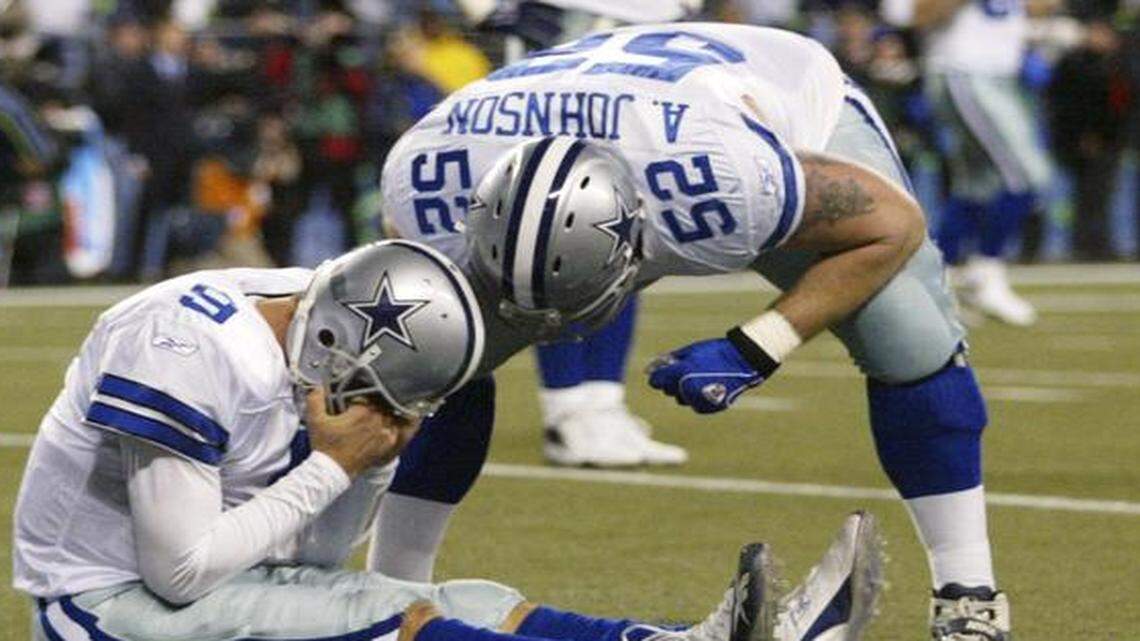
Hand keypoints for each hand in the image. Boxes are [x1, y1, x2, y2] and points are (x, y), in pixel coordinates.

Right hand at [304, 390, 419, 477]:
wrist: (333, 470)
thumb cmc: (325, 446)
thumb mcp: (315, 420)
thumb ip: (315, 399)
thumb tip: (318, 386)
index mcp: (362, 412)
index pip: (366, 395)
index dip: (358, 398)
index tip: (351, 404)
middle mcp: (377, 420)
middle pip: (379, 404)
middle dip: (370, 406)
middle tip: (359, 413)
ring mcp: (384, 433)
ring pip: (388, 415)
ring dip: (380, 415)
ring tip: (368, 421)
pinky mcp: (387, 444)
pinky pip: (394, 429)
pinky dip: (389, 427)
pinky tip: (378, 430)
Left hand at [646, 339, 766, 413]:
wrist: (742, 361)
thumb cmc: (714, 352)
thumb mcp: (689, 351)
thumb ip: (668, 361)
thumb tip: (648, 370)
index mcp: (681, 373)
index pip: (656, 381)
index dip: (659, 375)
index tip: (665, 371)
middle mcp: (687, 389)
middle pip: (668, 390)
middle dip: (673, 382)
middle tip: (688, 370)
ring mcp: (698, 400)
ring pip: (681, 399)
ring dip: (685, 390)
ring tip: (701, 377)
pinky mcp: (708, 407)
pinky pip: (694, 404)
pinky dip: (697, 397)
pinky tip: (707, 385)